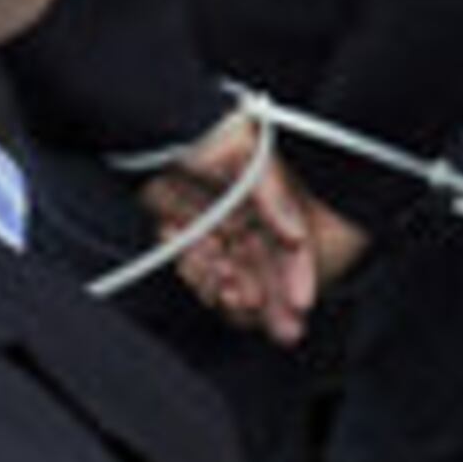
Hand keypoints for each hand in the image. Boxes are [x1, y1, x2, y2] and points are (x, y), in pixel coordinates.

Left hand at [140, 112, 321, 343]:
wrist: (160, 131)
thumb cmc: (213, 134)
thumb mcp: (252, 158)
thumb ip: (275, 198)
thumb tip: (297, 235)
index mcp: (268, 206)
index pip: (290, 249)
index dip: (298, 276)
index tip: (302, 303)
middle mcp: (247, 222)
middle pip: (264, 272)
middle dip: (274, 303)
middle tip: (282, 330)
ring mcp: (218, 231)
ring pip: (231, 276)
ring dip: (231, 288)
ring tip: (230, 296)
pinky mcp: (189, 235)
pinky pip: (197, 267)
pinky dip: (198, 272)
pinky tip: (197, 268)